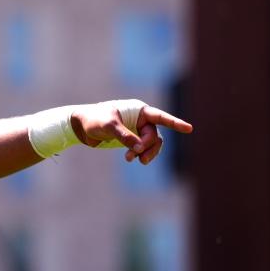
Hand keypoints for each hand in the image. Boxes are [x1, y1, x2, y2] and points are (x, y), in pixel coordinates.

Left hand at [71, 100, 192, 164]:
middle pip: (155, 135)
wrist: (80, 127)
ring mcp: (136, 129)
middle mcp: (140, 119)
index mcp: (138, 110)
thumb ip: (125, 136)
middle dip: (147, 147)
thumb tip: (139, 148)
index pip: (160, 117)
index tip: (189, 129)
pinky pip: (143, 148)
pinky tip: (133, 159)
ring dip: (146, 153)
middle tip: (132, 157)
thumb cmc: (93, 120)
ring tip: (133, 160)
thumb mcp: (109, 126)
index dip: (175, 123)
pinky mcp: (131, 139)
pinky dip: (141, 154)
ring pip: (151, 143)